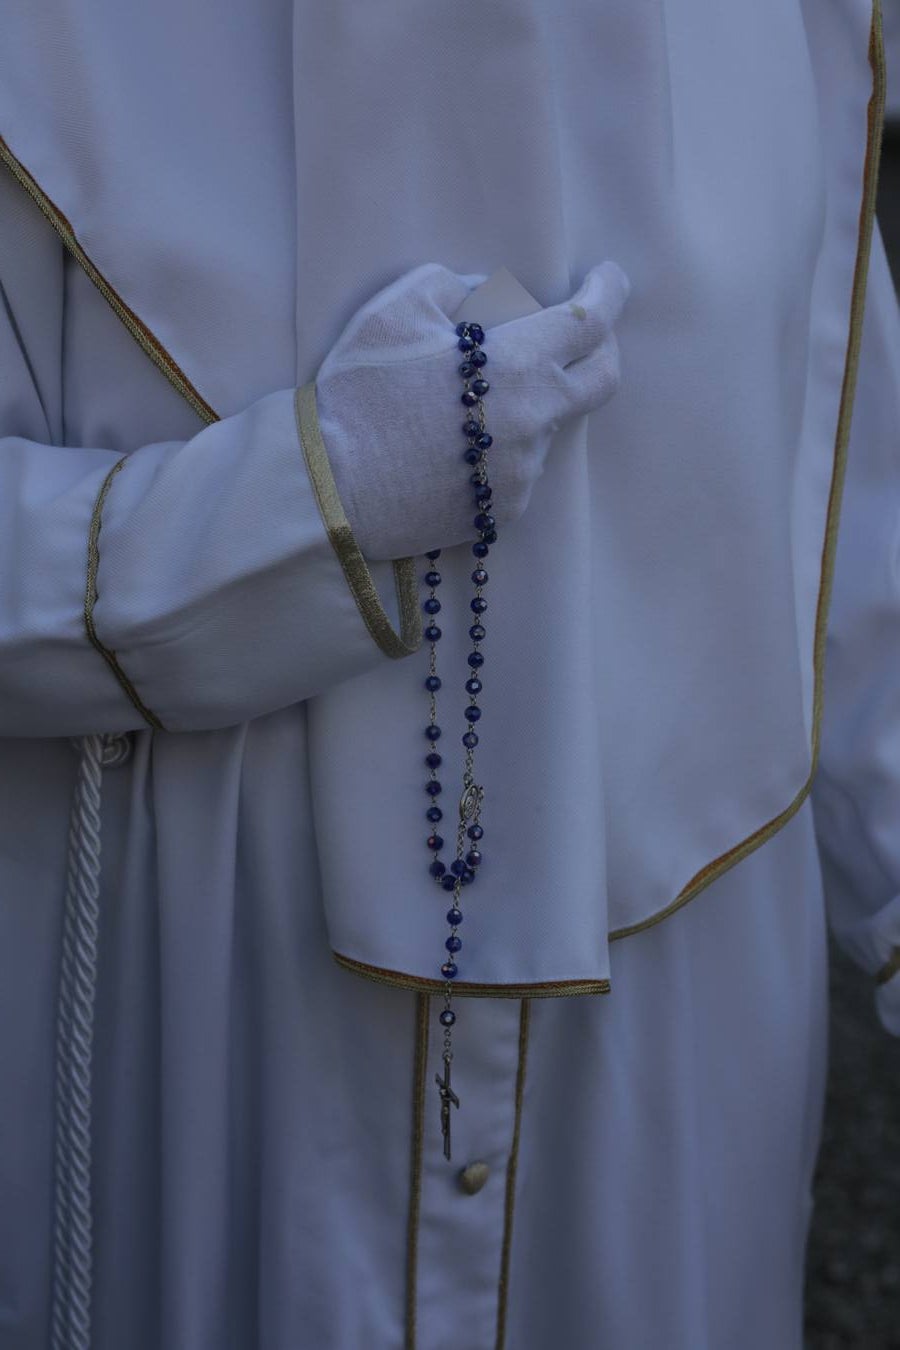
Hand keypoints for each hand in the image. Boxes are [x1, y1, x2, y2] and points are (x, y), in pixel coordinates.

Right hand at [315, 259, 628, 559]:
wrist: (329, 485)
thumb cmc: (360, 389)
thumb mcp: (400, 306)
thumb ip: (460, 287)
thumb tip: (495, 298)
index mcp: (518, 363)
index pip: (593, 322)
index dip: (608, 293)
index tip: (606, 279)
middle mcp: (535, 420)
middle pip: (603, 379)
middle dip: (603, 347)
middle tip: (580, 334)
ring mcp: (523, 471)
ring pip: (549, 425)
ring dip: (527, 402)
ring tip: (466, 403)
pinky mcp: (504, 511)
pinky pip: (517, 467)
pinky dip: (499, 448)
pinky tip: (451, 447)